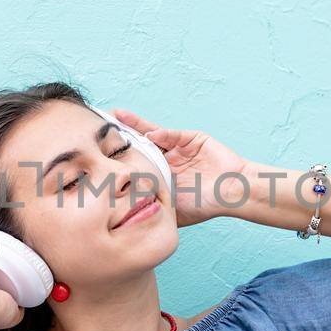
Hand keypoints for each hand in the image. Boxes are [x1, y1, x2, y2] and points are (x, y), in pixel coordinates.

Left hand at [108, 108, 253, 229]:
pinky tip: (150, 136)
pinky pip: (173, 135)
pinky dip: (162, 135)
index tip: (97, 152)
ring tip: (116, 117)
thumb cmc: (205, 204)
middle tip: (99, 126)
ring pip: (152, 134)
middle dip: (121, 135)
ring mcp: (179, 147)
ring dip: (135, 125)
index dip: (118, 157)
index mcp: (160, 174)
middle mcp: (167, 158)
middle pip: (139, 144)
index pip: (135, 162)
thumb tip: (123, 212)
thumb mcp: (173, 209)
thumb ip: (152, 204)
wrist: (233, 193)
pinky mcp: (192, 139)